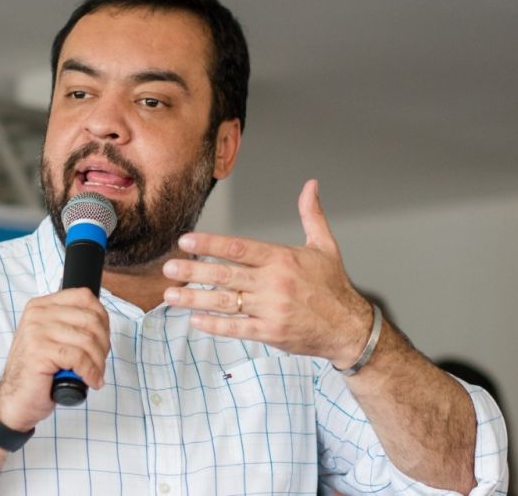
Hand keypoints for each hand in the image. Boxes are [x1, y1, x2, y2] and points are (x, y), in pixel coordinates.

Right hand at [0, 288, 109, 429]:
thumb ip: (72, 326)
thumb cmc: (38, 373)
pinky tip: (90, 380)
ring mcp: (36, 331)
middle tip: (100, 362)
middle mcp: (37, 314)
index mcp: (42, 306)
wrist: (15, 400)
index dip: (102, 318)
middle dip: (103, 344)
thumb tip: (103, 324)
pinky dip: (90, 371)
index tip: (103, 338)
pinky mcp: (39, 351)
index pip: (84, 297)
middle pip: (90, 319)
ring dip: (98, 361)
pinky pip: (78, 357)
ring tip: (96, 374)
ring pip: (87, 340)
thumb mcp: (54, 339)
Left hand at [162, 179, 372, 367]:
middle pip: (225, 274)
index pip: (239, 248)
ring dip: (195, 299)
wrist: (349, 328)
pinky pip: (237, 328)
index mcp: (283, 259)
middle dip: (193, 270)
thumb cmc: (334, 286)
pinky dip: (215, 325)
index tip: (186, 241)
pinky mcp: (271, 332)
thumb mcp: (325, 246)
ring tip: (170, 295)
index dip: (210, 243)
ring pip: (225, 302)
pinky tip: (195, 320)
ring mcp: (271, 309)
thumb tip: (311, 185)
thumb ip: (312, 215)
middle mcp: (274, 283)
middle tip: (168, 267)